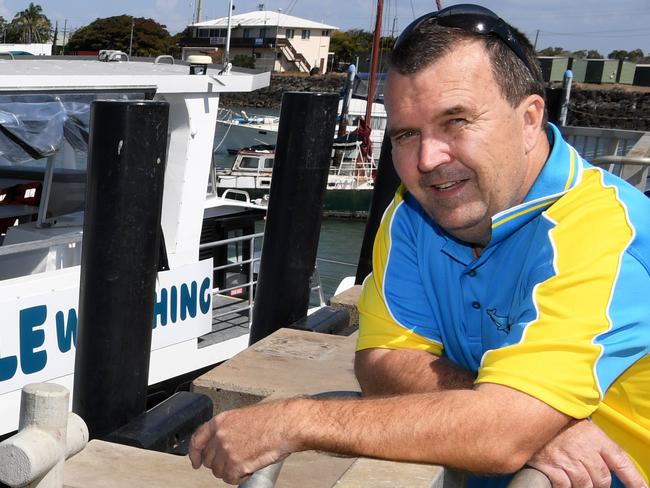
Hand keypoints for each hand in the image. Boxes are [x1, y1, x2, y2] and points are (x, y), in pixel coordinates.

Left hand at [188, 401, 294, 484]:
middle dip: (220, 463)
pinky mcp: (236, 465)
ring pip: (219, 471)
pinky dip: (240, 476)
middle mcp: (220, 436)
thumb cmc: (271, 419)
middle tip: (235, 460)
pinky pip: (231, 479)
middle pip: (209, 459)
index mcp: (220, 421)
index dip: (195, 453)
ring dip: (232, 470)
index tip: (196, 461)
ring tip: (247, 460)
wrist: (284, 425)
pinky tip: (250, 466)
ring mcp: (226, 451)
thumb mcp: (243, 417)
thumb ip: (228, 429)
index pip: (197, 439)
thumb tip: (222, 443)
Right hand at [527, 419, 646, 487]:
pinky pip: (565, 486)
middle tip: (590, 476)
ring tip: (573, 474)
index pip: (622, 462)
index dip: (635, 480)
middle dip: (598, 482)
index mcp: (596, 438)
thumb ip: (597, 442)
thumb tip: (610, 461)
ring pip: (585, 485)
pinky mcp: (551, 468)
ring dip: (581, 484)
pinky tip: (561, 477)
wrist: (527, 415)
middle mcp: (585, 450)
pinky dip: (564, 485)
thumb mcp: (581, 425)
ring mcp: (568, 460)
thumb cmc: (556, 421)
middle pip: (602, 480)